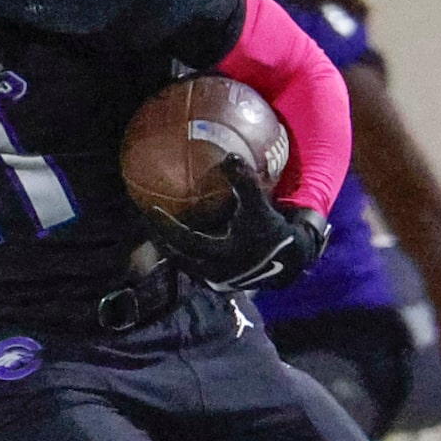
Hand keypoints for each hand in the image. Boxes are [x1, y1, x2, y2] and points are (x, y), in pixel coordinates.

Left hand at [147, 156, 329, 291]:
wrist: (292, 258)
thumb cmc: (273, 230)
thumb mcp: (258, 206)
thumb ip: (244, 182)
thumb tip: (230, 157)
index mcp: (221, 253)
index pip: (184, 240)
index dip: (165, 226)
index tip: (150, 211)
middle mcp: (214, 271)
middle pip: (177, 257)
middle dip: (160, 241)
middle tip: (148, 224)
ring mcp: (216, 280)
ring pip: (185, 265)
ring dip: (171, 250)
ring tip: (159, 234)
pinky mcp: (221, 283)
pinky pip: (195, 268)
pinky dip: (185, 255)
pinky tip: (179, 243)